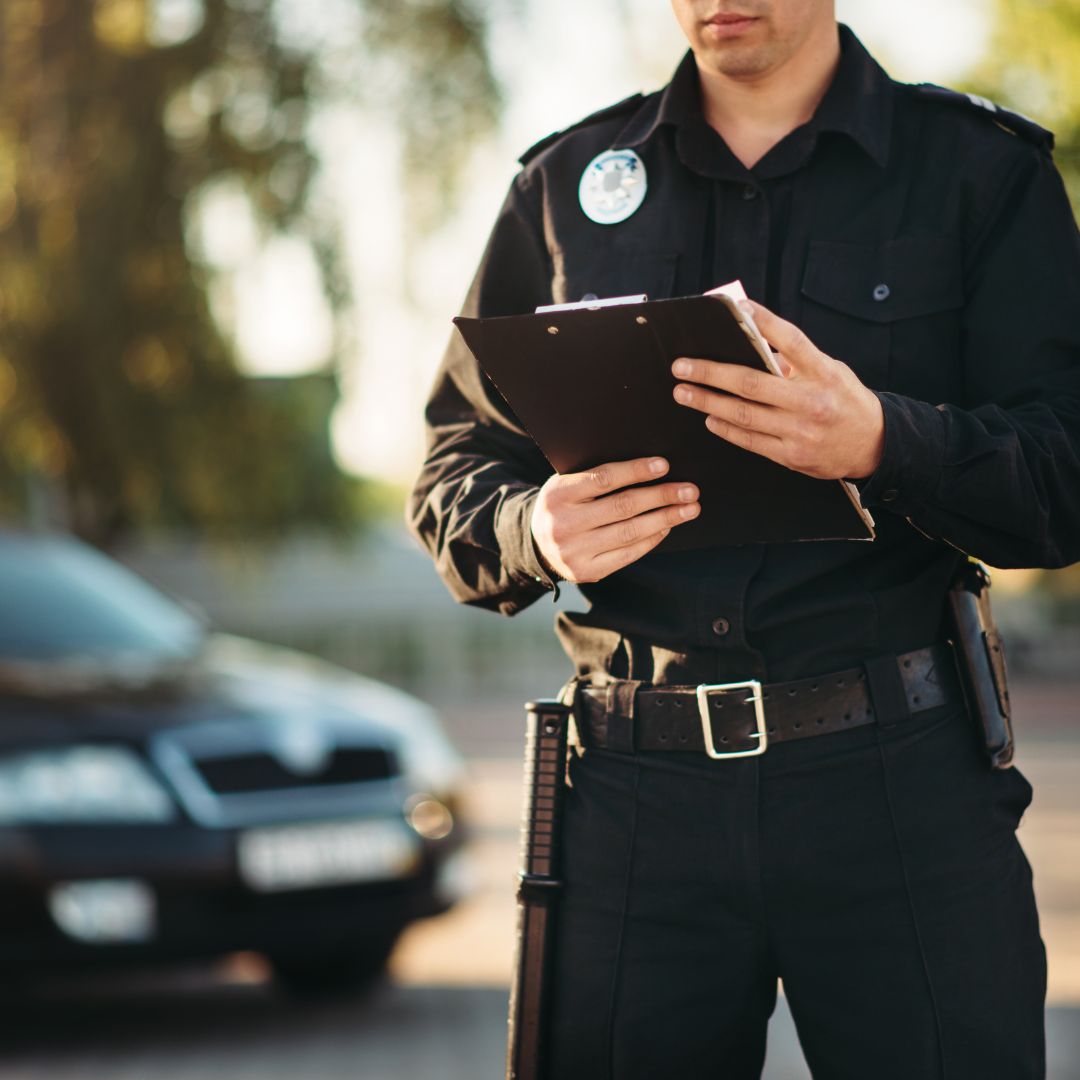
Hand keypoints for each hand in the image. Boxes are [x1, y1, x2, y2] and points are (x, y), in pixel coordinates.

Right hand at [530, 456, 699, 582]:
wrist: (536, 543)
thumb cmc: (563, 504)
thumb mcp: (567, 484)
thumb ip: (596, 476)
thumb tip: (651, 468)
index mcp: (558, 494)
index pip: (603, 479)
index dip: (636, 471)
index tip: (664, 465)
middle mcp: (564, 524)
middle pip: (622, 507)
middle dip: (662, 497)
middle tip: (690, 490)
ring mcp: (574, 552)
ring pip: (629, 532)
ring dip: (665, 519)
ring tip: (689, 509)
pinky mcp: (587, 571)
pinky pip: (627, 554)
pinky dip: (651, 539)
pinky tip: (666, 527)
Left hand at [671, 299, 884, 480]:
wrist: (874, 446)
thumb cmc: (846, 401)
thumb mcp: (831, 371)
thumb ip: (797, 361)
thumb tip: (752, 343)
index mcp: (823, 373)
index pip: (791, 340)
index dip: (763, 322)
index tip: (736, 308)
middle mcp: (811, 401)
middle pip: (751, 383)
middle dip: (710, 373)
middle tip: (682, 366)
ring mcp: (800, 431)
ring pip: (744, 415)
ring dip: (708, 402)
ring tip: (684, 392)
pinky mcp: (792, 456)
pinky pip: (750, 441)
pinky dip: (726, 429)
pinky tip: (709, 418)